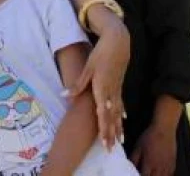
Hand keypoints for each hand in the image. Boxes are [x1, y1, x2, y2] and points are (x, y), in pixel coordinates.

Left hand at [67, 21, 128, 149]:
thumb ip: (78, 84)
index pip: (102, 113)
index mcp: (102, 88)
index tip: (103, 141)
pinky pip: (121, 103)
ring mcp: (117, 88)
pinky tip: (125, 120)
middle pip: (112, 117)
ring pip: (118, 112)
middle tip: (110, 149)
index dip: (103, 128)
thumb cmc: (100, 53)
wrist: (118, 42)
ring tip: (119, 141)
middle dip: (111, 133)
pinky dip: (122, 113)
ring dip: (118, 127)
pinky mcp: (119, 85)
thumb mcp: (87, 68)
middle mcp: (111, 91)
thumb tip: (64, 96)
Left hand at [130, 123, 176, 175]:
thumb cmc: (149, 137)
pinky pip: (170, 174)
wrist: (164, 129)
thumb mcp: (138, 147)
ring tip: (153, 174)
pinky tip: (161, 174)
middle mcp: (158, 167)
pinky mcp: (173, 163)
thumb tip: (129, 166)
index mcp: (149, 163)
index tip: (136, 175)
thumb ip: (133, 158)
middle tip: (145, 174)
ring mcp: (167, 166)